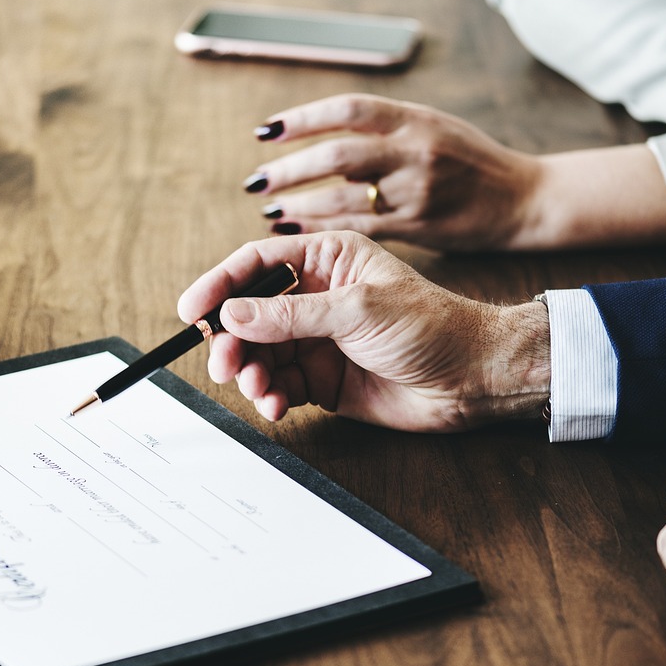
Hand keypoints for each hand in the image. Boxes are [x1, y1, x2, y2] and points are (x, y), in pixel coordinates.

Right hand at [177, 232, 549, 431]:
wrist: (473, 378)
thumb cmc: (432, 327)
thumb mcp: (358, 311)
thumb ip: (291, 315)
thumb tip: (232, 313)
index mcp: (328, 260)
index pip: (257, 264)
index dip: (219, 284)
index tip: (192, 311)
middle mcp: (317, 297)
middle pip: (249, 313)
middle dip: (232, 340)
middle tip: (224, 365)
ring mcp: (318, 339)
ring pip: (260, 354)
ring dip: (250, 373)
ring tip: (258, 389)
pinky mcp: (322, 379)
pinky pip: (279, 385)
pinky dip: (269, 396)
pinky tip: (275, 405)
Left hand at [245, 94, 665, 251]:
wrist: (522, 199)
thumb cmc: (471, 162)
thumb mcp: (433, 127)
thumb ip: (385, 131)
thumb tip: (325, 138)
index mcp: (415, 119)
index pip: (348, 111)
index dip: (303, 119)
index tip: (266, 131)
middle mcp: (415, 151)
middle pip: (339, 155)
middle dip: (290, 168)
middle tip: (256, 180)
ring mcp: (417, 190)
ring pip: (345, 197)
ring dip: (301, 203)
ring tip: (270, 209)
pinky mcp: (419, 227)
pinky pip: (361, 228)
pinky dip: (325, 229)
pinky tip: (299, 230)